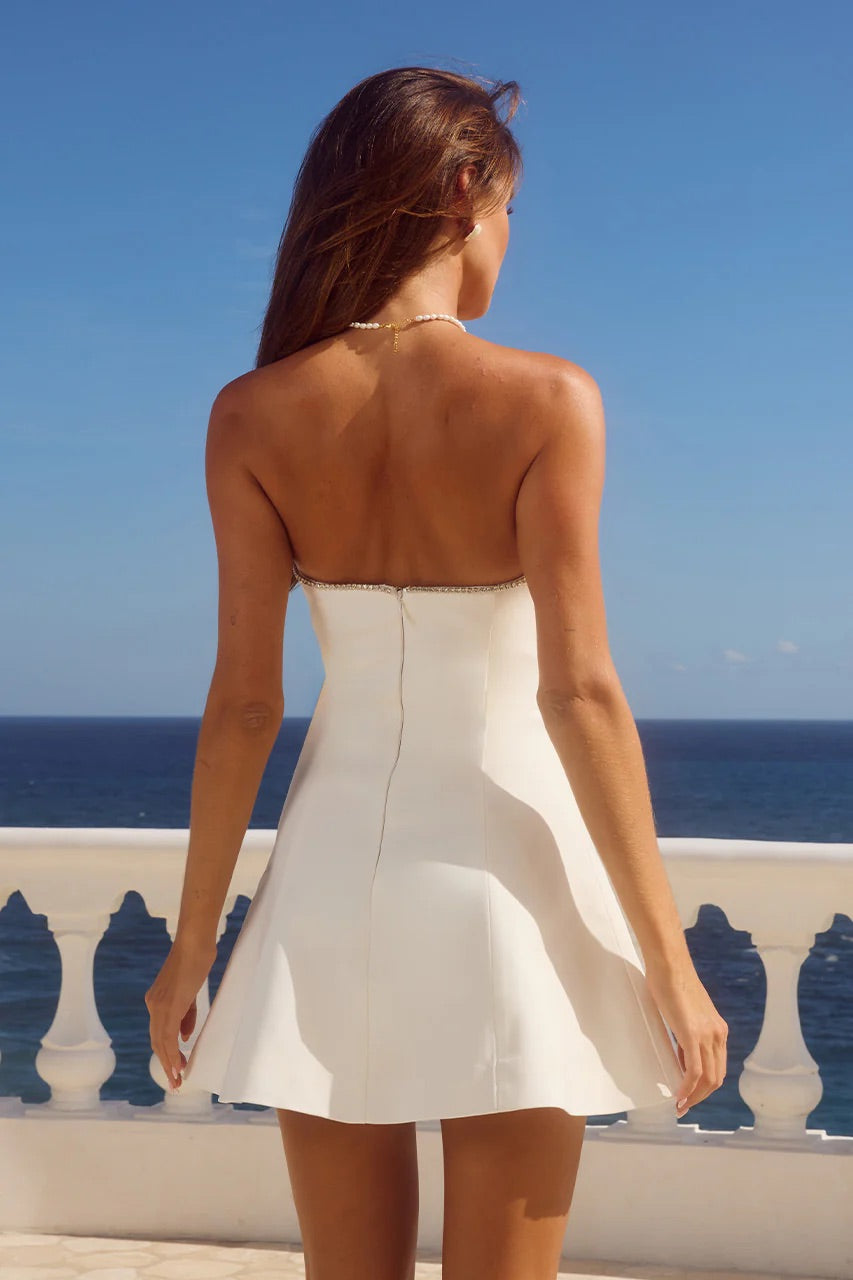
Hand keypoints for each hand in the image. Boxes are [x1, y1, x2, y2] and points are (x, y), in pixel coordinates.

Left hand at [145, 937, 216, 1092]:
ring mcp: (159, 1005)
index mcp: (157, 1000)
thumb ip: (185, 1013)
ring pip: (160, 1042)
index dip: (167, 1052)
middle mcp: (153, 1004)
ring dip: (169, 1063)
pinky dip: (172, 1053)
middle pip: (157, 1041)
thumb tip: (183, 1036)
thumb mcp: (190, 990)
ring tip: (177, 1079)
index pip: (160, 1033)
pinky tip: (178, 1064)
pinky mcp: (169, 1005)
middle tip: (176, 1081)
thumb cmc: (196, 960)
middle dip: (166, 1063)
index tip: (176, 1067)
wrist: (194, 942)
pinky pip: (167, 1036)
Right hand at [644, 958, 727, 1117]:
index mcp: (718, 1029)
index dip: (705, 1085)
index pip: (718, 1067)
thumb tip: (680, 1051)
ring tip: (679, 1105)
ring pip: (708, 1078)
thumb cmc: (671, 981)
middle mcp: (718, 1034)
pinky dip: (687, 1088)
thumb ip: (686, 1032)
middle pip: (716, 1077)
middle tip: (683, 1105)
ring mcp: (707, 1035)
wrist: (670, 964)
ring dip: (694, 1096)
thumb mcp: (684, 1013)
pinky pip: (694, 1071)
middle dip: (700, 1096)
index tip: (690, 1094)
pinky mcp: (693, 1034)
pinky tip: (678, 1095)